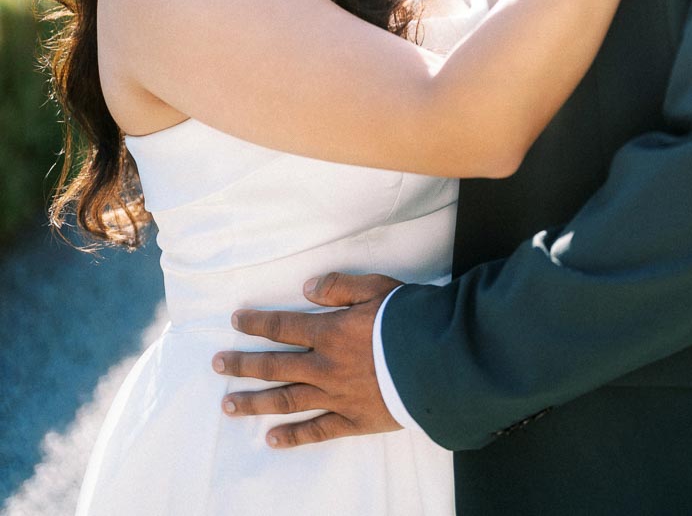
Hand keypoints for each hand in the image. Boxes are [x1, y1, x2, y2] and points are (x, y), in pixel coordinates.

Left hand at [212, 272, 402, 447]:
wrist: (439, 361)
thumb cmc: (409, 320)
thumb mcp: (376, 288)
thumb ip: (339, 287)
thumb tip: (306, 289)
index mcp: (329, 332)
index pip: (283, 326)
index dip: (257, 323)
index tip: (235, 322)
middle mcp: (325, 366)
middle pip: (275, 365)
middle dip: (243, 364)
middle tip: (217, 365)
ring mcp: (336, 396)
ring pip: (287, 400)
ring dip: (255, 402)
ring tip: (228, 405)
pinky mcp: (353, 420)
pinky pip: (317, 430)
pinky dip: (293, 435)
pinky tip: (271, 438)